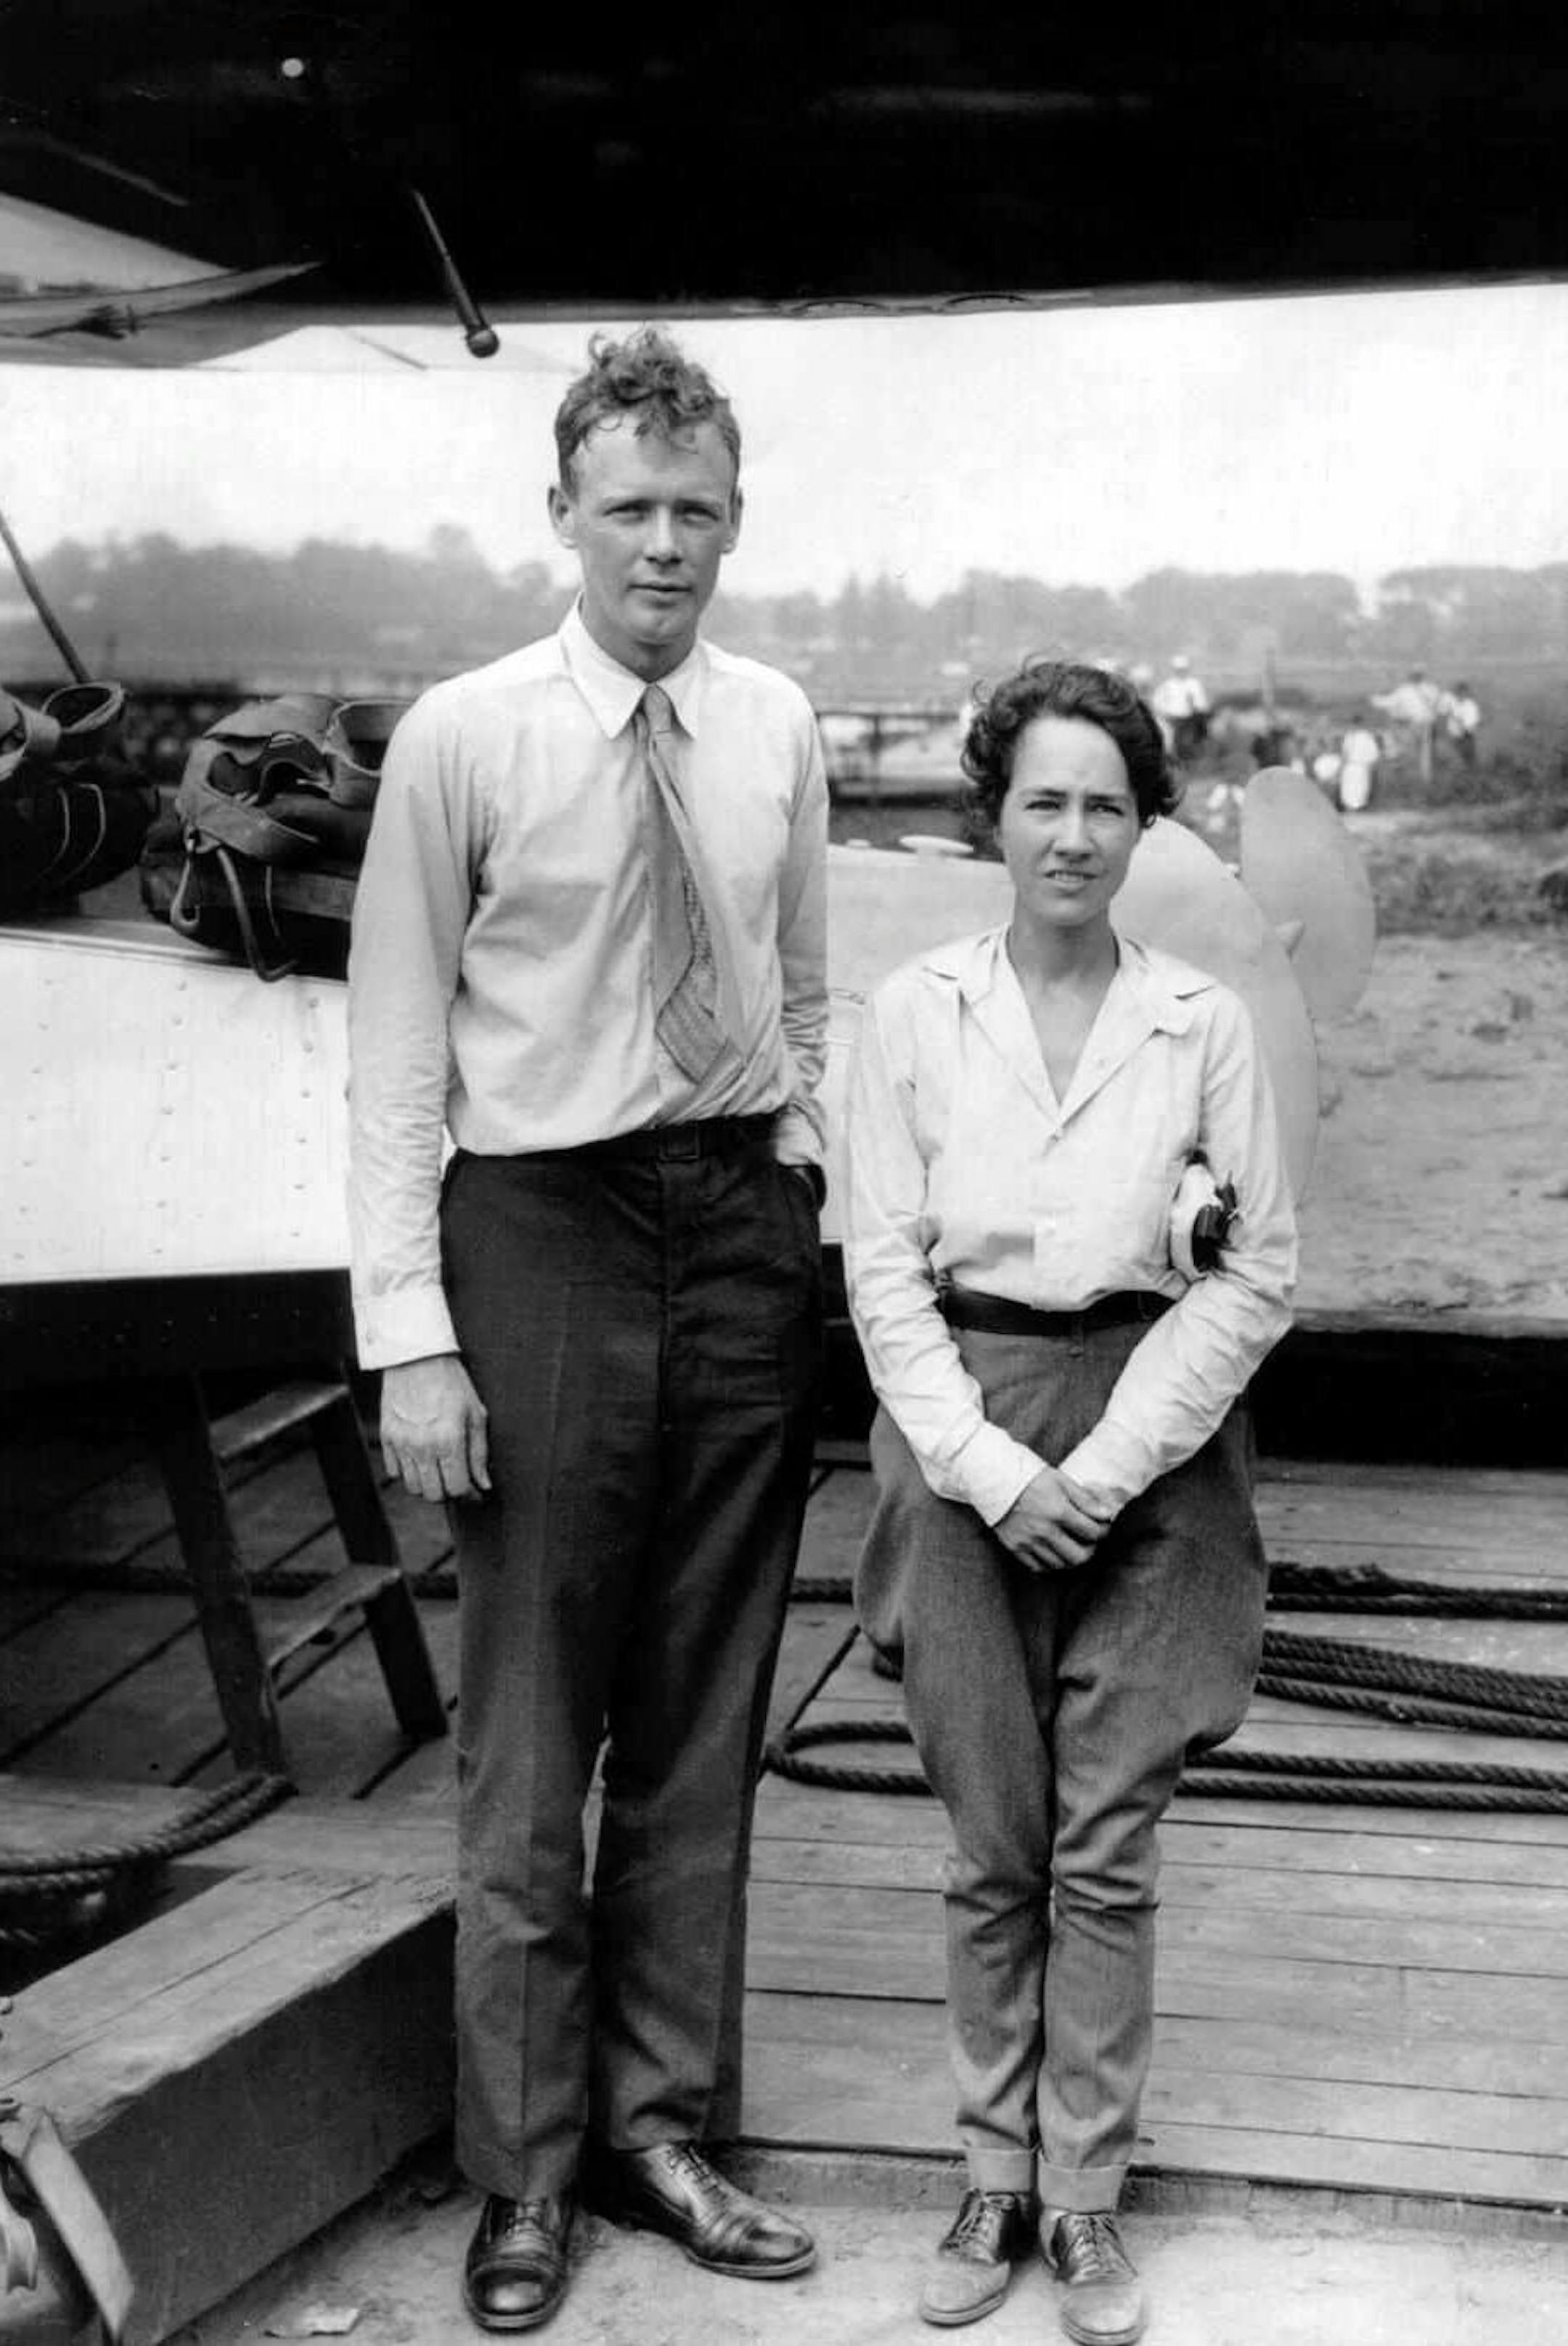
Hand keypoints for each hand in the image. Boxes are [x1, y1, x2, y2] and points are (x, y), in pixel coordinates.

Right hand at [380, 1353, 490, 1502]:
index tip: (474, 1489)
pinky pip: (394, 1472)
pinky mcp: (385, 1437)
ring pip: (413, 1487)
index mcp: (449, 1439)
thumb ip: (479, 1453)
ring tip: (438, 1468)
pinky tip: (420, 1457)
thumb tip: (483, 1485)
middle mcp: (422, 1445)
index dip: (469, 1493)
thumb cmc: (452, 1383)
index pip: (457, 1488)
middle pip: (433, 1494)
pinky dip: (408, 1472)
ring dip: (427, 1484)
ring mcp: (401, 1443)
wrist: (416, 1357)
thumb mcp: (475, 1414)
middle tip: (456, 1478)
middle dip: (448, 1491)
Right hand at [993, 1466, 1114, 1573]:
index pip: (1092, 1532)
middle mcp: (1044, 1530)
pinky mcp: (1015, 1547)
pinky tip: (1054, 1552)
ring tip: (1073, 1545)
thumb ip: (1086, 1500)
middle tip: (1090, 1541)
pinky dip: (1051, 1564)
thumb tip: (1108, 1515)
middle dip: (1091, 1550)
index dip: (1103, 1531)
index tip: (1102, 1526)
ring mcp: (1028, 1542)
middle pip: (1079, 1557)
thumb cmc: (1029, 1476)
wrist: (993, 1479)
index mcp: (1058, 1511)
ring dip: (1071, 1558)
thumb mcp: (1061, 1480)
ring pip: (1060, 1565)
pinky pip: (1039, 1567)